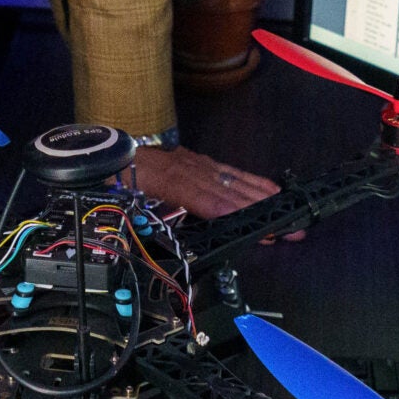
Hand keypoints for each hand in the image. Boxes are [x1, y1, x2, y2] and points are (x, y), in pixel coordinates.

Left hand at [131, 145, 300, 236]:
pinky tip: (267, 188)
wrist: (109, 154)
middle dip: (260, 210)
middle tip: (288, 228)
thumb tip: (186, 243)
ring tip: (286, 210)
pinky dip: (250, 180)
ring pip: (233, 180)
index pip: (207, 200)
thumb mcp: (131, 204)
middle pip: (228, 191)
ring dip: (262, 196)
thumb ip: (158, 222)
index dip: (235, 213)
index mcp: (170, 181)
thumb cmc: (119, 183)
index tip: (258, 228)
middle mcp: (188, 169)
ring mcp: (194, 162)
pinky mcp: (198, 160)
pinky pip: (228, 171)